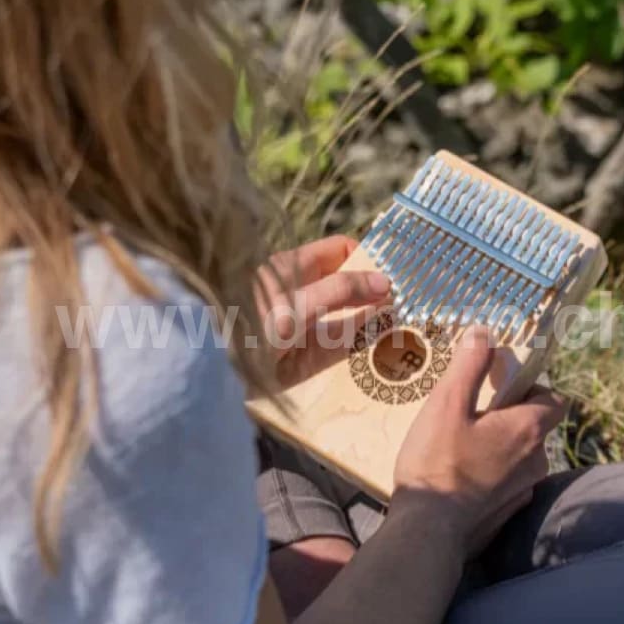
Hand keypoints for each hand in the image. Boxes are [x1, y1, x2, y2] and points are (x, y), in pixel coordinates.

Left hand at [257, 236, 390, 388]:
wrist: (218, 375)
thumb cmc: (251, 329)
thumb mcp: (298, 305)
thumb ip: (340, 291)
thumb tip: (386, 283)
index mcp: (293, 265)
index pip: (341, 249)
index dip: (367, 260)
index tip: (392, 282)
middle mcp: (299, 288)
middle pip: (347, 282)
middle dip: (373, 294)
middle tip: (405, 311)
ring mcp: (302, 319)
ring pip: (346, 313)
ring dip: (368, 323)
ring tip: (398, 335)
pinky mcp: (303, 350)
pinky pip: (338, 342)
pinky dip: (355, 347)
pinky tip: (372, 358)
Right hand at [391, 326, 565, 560]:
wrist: (427, 531)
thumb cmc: (436, 463)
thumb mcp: (446, 405)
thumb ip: (468, 365)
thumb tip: (483, 331)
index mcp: (527, 429)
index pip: (555, 400)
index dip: (535, 389)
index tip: (505, 386)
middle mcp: (536, 460)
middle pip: (534, 427)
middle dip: (509, 417)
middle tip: (471, 413)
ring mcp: (524, 490)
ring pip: (520, 456)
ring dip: (499, 447)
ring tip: (460, 444)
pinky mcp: (508, 513)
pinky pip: (507, 483)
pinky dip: (491, 475)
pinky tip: (459, 476)